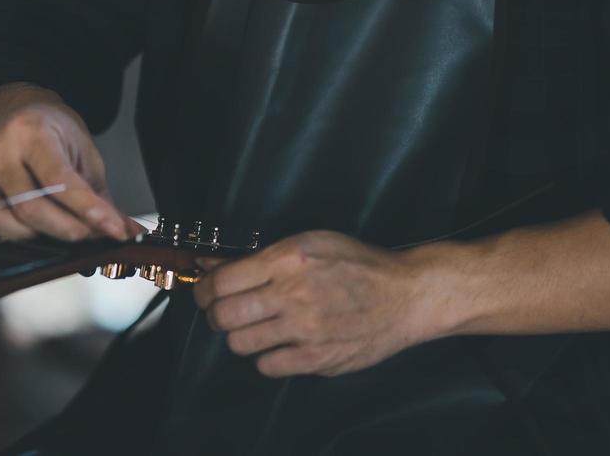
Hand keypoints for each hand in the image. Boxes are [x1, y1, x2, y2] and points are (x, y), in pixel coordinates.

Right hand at [0, 82, 138, 242]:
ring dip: (28, 234)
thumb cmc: (49, 130)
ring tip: (49, 226)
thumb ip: (99, 194)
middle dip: (65, 229)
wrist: (9, 109)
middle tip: (87, 234)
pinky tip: (12, 227)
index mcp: (31, 131)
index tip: (113, 230)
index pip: (60, 179)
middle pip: (28, 207)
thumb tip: (125, 230)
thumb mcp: (81, 150)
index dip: (89, 210)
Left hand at [192, 230, 426, 377]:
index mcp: (288, 259)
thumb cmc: (358, 264)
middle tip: (223, 312)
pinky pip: (268, 366)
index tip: (206, 291)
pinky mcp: (318, 359)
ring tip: (255, 328)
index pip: (222, 281)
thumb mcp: (309, 243)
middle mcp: (293, 294)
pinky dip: (267, 357)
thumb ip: (258, 256)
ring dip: (240, 336)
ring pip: (240, 343)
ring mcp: (305, 329)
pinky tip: (279, 344)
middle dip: (215, 314)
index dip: (205, 288)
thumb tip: (211, 263)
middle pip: (224, 315)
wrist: (404, 295)